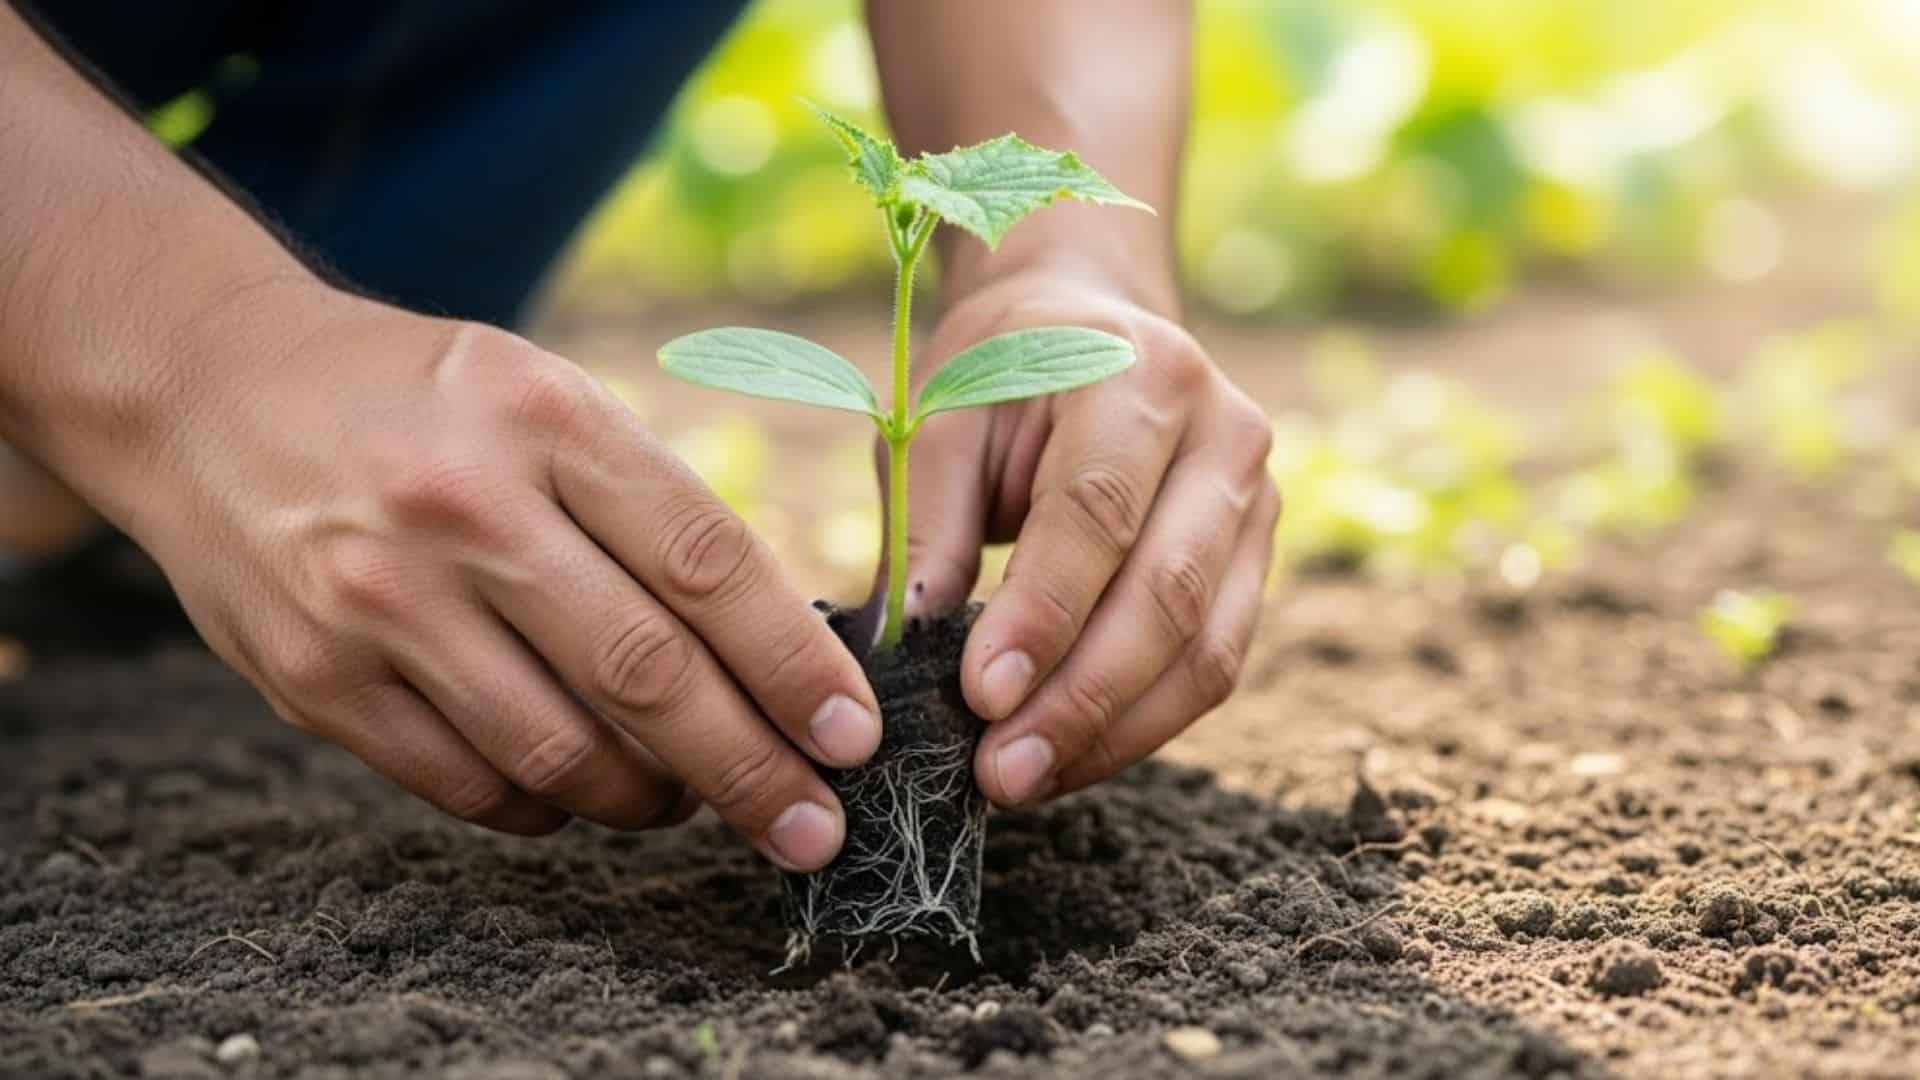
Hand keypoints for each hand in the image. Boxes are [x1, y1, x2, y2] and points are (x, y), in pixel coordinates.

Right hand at [107, 286, 880, 868]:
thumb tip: (775, 654)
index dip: (794, 664)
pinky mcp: (312, 676)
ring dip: (649, 799)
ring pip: (557, 750)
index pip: (706, 562)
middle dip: (750, 767)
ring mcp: (377, 598)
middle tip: (812, 826)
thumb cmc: (426, 403)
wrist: (208, 390)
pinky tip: (579, 793)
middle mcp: (461, 507)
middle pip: (645, 673)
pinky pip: (466, 785)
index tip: (852, 736)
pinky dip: (544, 808)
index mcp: (544, 418)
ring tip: (690, 800)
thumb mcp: (548, 398)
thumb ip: (653, 509)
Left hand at [895, 271, 1278, 806]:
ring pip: (1206, 649)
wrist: (1090, 327)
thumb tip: (909, 641)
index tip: (979, 696)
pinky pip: (1216, 665)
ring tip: (1023, 780)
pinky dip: (1142, 726)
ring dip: (1115, 732)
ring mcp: (1259, 502)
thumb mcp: (941, 419)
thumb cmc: (1001, 379)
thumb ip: (927, 520)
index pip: (1096, 512)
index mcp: (1140, 374)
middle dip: (1080, 698)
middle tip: (999, 772)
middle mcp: (1225, 435)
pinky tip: (1069, 757)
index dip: (1043, 614)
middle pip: (1166, 593)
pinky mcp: (1259, 562)